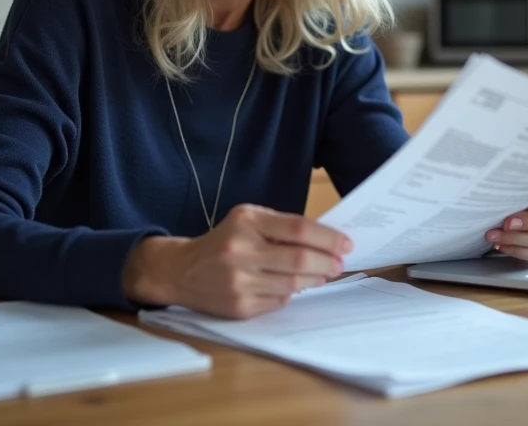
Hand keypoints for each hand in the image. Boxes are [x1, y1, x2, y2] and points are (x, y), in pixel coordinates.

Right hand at [122, 203, 352, 318]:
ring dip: (315, 279)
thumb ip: (281, 226)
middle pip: (300, 258)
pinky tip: (294, 286)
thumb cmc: (223, 241)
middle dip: (327, 262)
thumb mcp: (247, 220)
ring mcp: (239, 281)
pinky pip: (279, 301)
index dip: (327, 237)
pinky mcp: (239, 306)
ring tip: (323, 274)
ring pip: (293, 284)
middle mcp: (240, 250)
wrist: (181, 270)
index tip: (346, 243)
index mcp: (246, 222)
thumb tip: (325, 241)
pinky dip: (291, 293)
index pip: (298, 229)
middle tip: (340, 263)